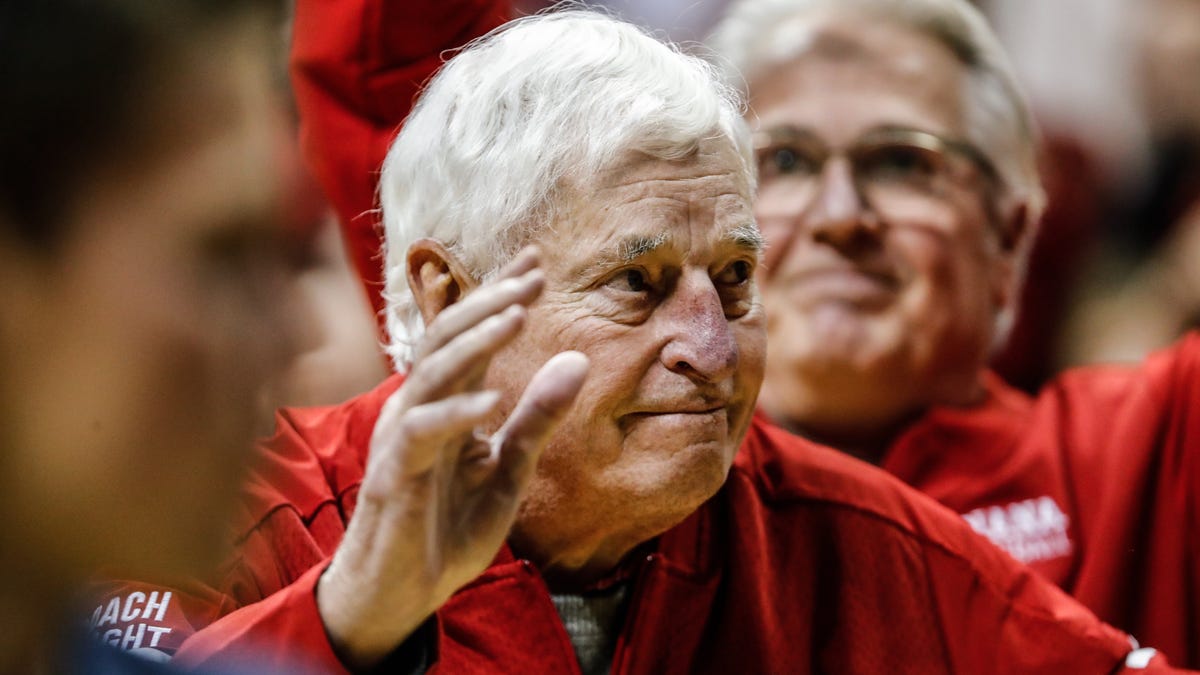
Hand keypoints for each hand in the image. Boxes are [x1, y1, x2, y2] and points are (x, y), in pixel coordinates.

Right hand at [315, 247, 587, 667]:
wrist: (403, 594)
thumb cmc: (447, 528)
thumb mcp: (509, 470)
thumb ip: (538, 418)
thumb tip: (579, 360)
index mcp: (444, 403)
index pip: (471, 335)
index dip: (500, 295)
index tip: (537, 262)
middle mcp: (417, 408)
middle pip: (446, 337)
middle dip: (490, 301)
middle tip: (534, 276)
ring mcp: (401, 438)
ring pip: (430, 371)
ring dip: (475, 340)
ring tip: (518, 315)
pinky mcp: (393, 475)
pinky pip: (419, 433)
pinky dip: (455, 412)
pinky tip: (492, 400)